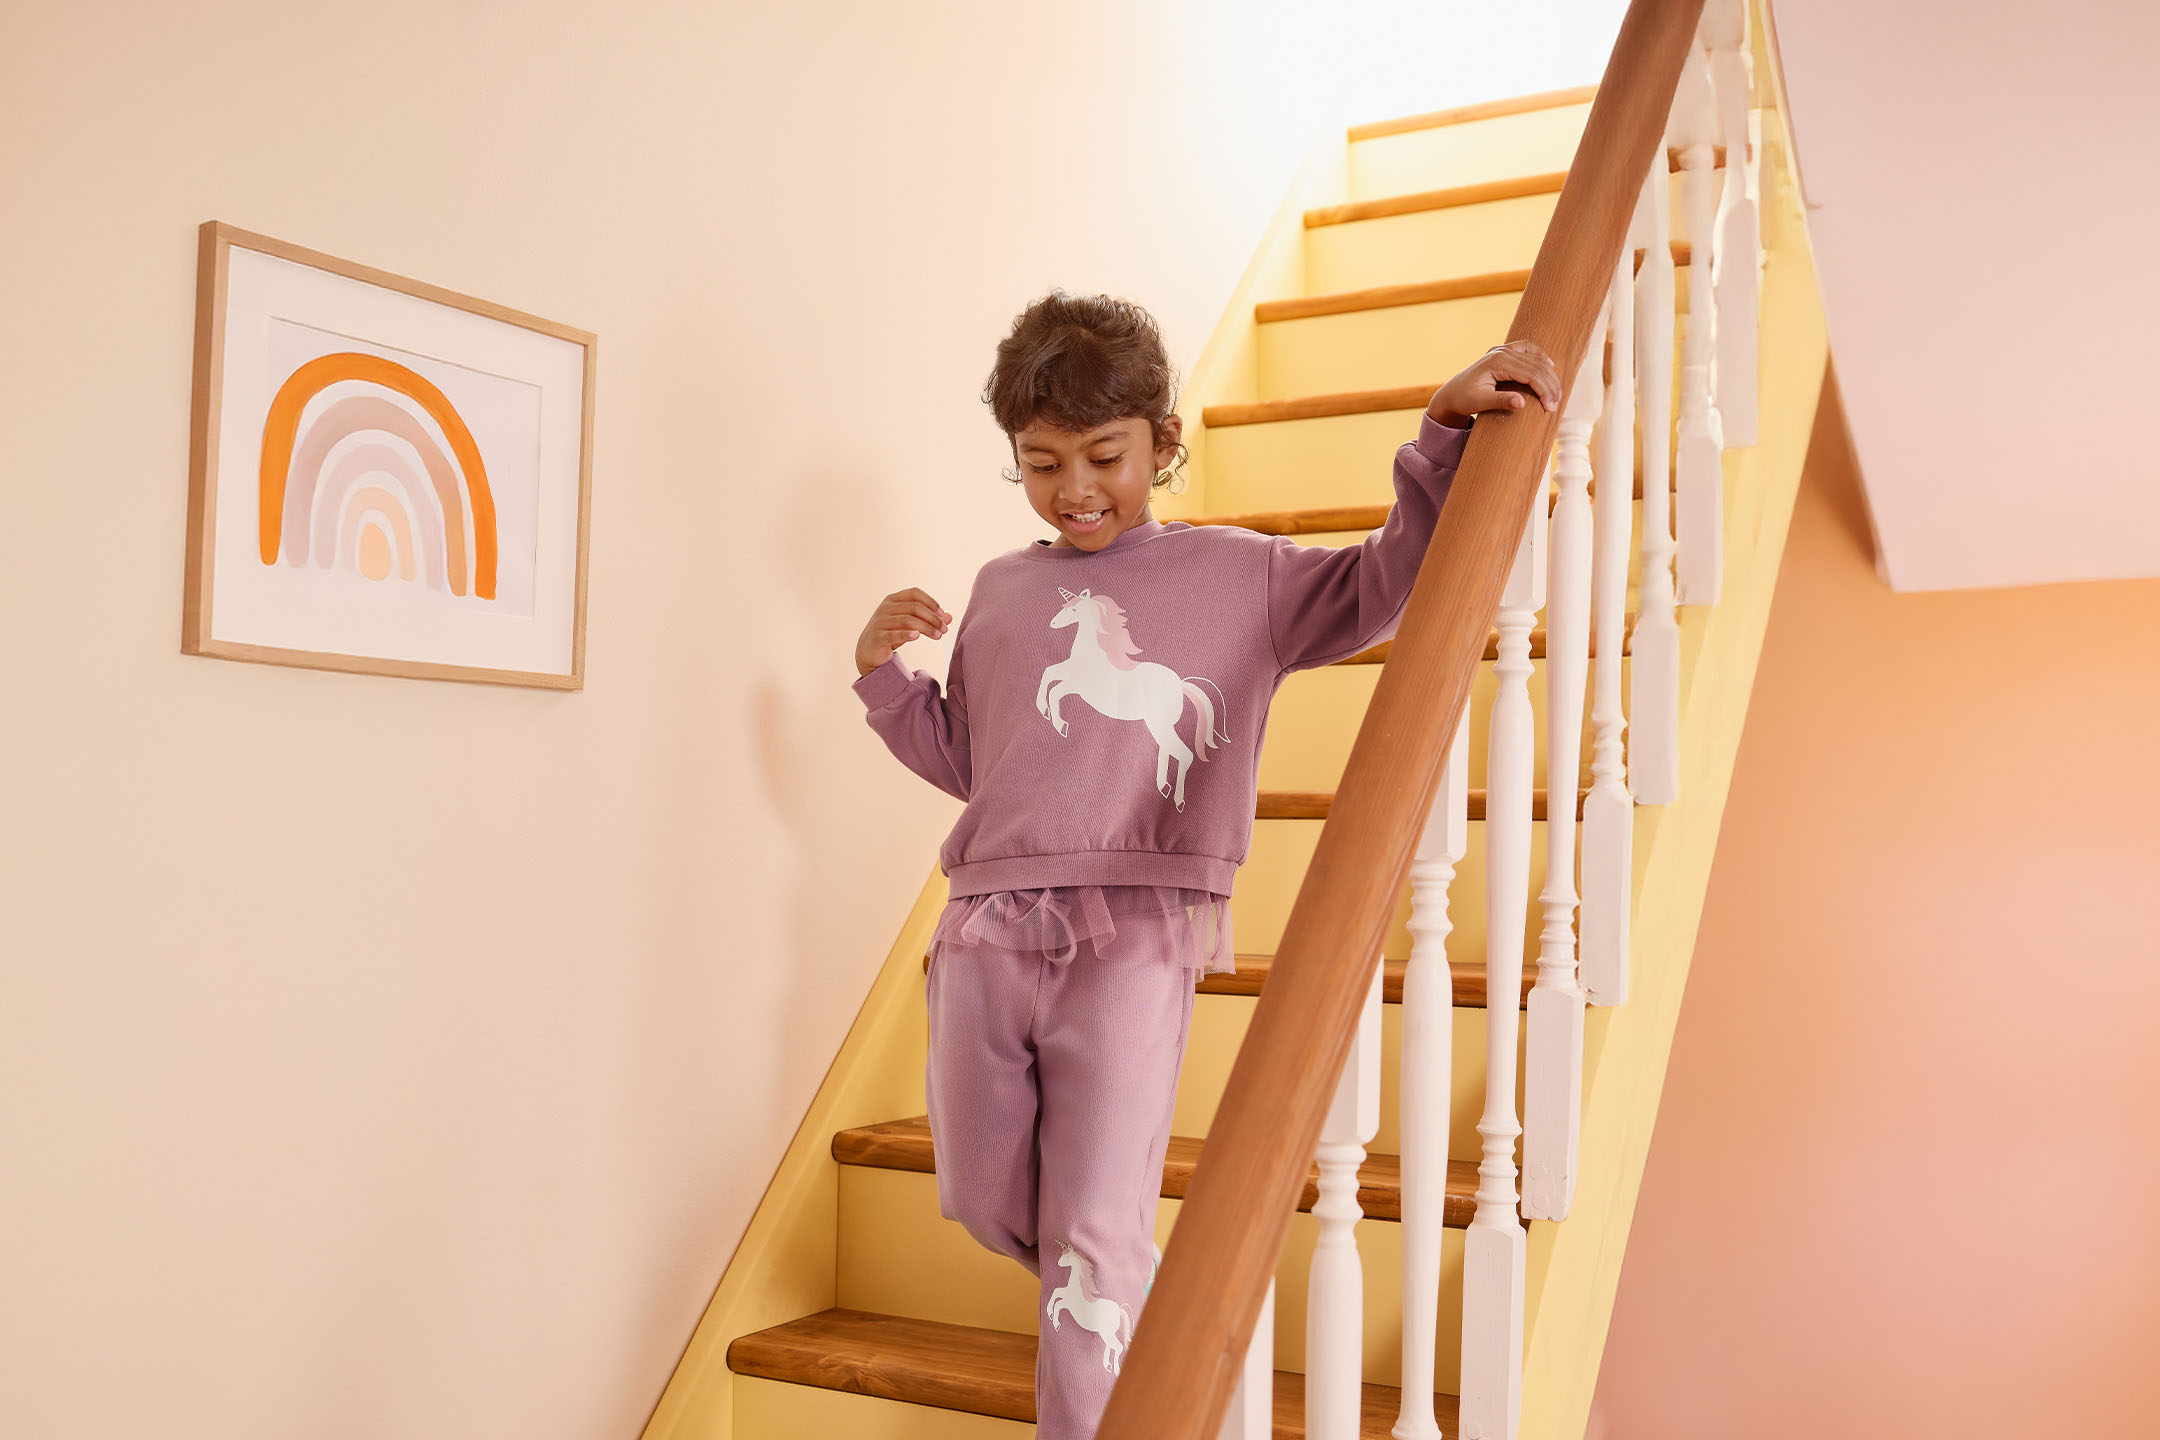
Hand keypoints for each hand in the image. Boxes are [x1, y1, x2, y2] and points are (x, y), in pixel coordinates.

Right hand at [856, 588, 950, 675]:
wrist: (868, 651)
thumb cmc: (891, 634)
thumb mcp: (910, 624)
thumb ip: (928, 619)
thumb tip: (949, 617)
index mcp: (892, 600)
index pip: (914, 593)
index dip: (930, 601)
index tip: (942, 613)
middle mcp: (885, 608)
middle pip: (914, 608)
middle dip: (932, 618)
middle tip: (944, 629)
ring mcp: (880, 622)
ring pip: (908, 620)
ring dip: (926, 628)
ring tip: (938, 635)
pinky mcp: (878, 637)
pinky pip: (894, 634)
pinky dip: (907, 634)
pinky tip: (917, 636)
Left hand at [1426, 340, 1562, 427]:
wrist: (1451, 394)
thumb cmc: (1463, 399)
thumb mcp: (1479, 403)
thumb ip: (1500, 401)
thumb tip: (1521, 403)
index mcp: (1497, 361)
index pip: (1530, 374)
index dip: (1544, 390)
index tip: (1551, 407)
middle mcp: (1501, 352)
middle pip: (1537, 365)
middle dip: (1550, 385)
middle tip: (1556, 404)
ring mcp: (1503, 350)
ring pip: (1536, 357)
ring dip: (1549, 374)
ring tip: (1556, 392)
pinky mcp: (1504, 352)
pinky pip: (1528, 349)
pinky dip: (1541, 358)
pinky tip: (1549, 367)